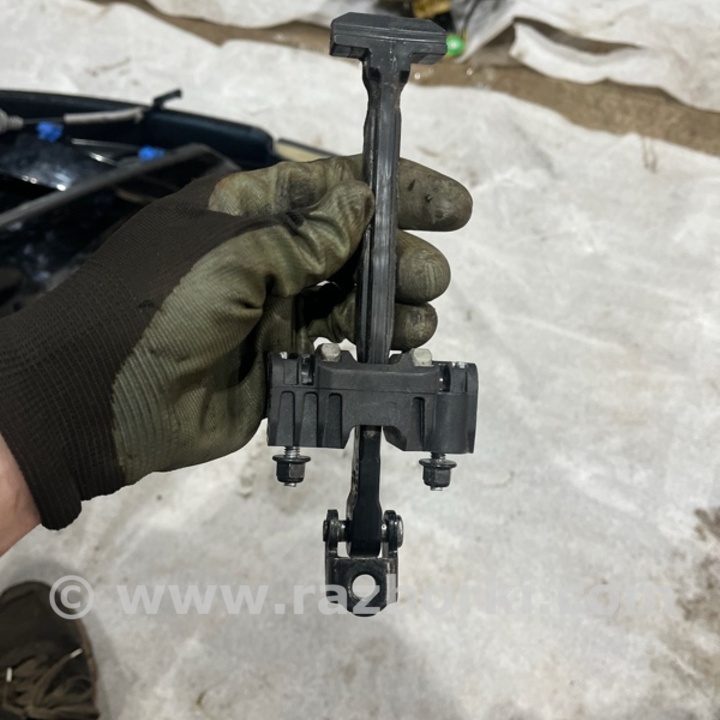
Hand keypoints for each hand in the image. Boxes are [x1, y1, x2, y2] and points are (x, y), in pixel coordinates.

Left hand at [0, 156, 470, 529]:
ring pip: (353, 300)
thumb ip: (301, 237)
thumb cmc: (159, 307)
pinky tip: (401, 349)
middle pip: (351, 247)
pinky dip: (373, 348)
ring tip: (421, 316)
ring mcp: (278, 312)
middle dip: (398, 256)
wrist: (107, 401)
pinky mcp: (287, 363)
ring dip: (394, 306)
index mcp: (248, 213)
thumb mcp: (228, 255)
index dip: (391, 191)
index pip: (331, 189)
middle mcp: (268, 258)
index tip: (446, 205)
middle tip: (430, 275)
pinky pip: (339, 348)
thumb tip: (361, 205)